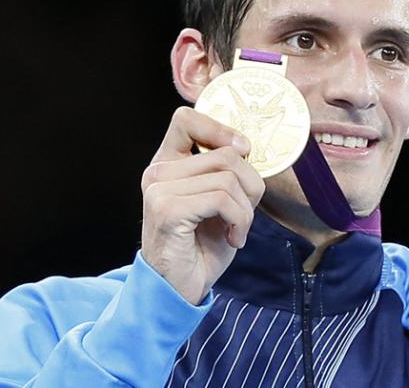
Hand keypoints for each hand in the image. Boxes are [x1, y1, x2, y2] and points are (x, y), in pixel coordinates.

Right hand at [140, 106, 265, 304]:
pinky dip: (239, 221)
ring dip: (246, 210)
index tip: (243, 151)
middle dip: (250, 186)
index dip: (220, 129)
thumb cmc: (202, 245)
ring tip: (236, 230)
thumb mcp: (221, 200)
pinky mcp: (167, 209)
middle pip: (226, 154)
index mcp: (168, 164)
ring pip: (228, 177)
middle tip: (243, 215)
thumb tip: (245, 146)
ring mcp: (159, 189)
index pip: (186, 119)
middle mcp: (158, 172)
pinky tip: (232, 239)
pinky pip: (223, 199)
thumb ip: (227, 171)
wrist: (180, 289)